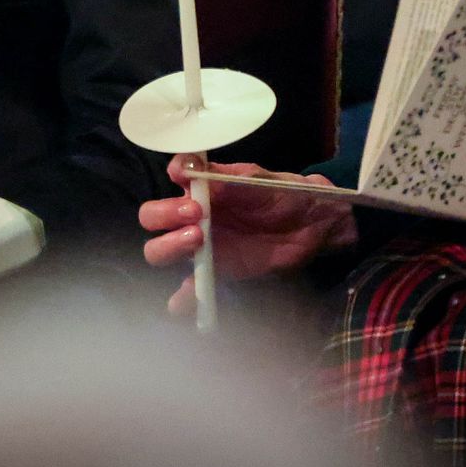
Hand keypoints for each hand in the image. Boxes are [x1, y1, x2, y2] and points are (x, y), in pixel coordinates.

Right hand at [139, 155, 356, 315]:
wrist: (313, 224)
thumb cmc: (283, 193)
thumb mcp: (257, 179)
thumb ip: (224, 177)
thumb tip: (186, 168)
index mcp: (202, 186)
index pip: (169, 180)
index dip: (173, 180)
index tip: (189, 187)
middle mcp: (193, 214)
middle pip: (152, 218)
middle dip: (164, 217)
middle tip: (197, 220)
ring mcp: (201, 246)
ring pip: (160, 251)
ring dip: (168, 248)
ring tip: (199, 243)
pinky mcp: (215, 272)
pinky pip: (190, 288)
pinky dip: (183, 298)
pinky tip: (188, 298)